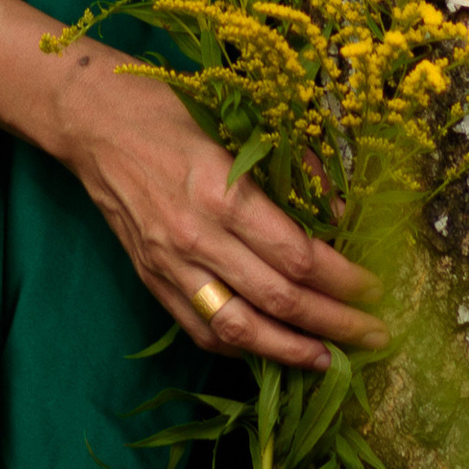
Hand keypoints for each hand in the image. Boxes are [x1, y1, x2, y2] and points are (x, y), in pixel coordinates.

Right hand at [52, 57, 386, 370]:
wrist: (93, 122)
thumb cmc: (170, 109)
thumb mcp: (237, 123)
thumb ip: (288, 169)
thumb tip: (337, 213)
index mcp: (221, 191)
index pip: (295, 256)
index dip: (342, 279)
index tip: (376, 286)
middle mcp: (195, 237)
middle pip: (277, 299)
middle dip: (334, 323)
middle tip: (376, 333)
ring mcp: (169, 266)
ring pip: (239, 330)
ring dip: (291, 352)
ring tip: (331, 360)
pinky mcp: (152, 280)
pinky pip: (201, 329)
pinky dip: (240, 348)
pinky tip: (272, 350)